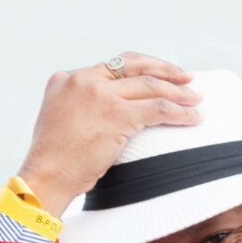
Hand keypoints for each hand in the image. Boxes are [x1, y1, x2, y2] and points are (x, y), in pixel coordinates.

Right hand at [18, 52, 201, 217]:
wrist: (44, 177)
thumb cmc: (52, 162)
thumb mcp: (58, 120)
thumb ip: (77, 106)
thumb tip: (102, 114)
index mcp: (67, 78)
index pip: (113, 64)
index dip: (141, 67)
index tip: (158, 73)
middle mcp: (83, 79)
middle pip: (134, 65)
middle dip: (165, 69)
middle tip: (187, 77)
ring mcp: (100, 95)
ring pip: (151, 85)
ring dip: (178, 92)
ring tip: (196, 99)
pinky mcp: (116, 115)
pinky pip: (158, 108)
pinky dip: (179, 112)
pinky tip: (193, 117)